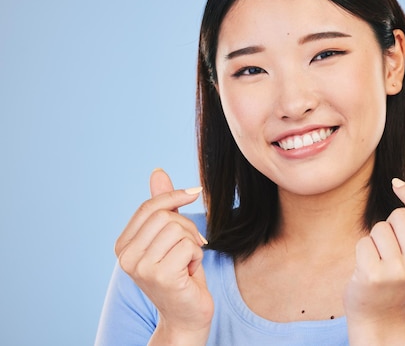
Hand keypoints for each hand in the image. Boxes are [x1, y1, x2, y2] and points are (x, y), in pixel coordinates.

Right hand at [115, 169, 212, 344]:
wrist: (186, 316)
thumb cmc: (180, 274)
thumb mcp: (169, 237)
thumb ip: (162, 207)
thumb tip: (158, 172)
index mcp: (122, 246)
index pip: (148, 207)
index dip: (173, 196)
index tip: (194, 192)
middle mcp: (125, 257)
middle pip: (165, 216)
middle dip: (187, 226)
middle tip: (192, 245)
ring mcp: (141, 268)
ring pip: (178, 229)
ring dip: (192, 243)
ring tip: (188, 261)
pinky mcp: (161, 276)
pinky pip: (189, 245)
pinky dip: (197, 256)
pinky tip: (190, 271)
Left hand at [344, 173, 404, 344]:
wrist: (381, 314)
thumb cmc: (399, 273)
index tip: (396, 183)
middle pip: (399, 216)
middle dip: (391, 226)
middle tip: (392, 252)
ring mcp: (399, 271)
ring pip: (380, 228)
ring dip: (376, 240)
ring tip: (381, 261)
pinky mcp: (374, 275)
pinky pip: (364, 242)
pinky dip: (363, 251)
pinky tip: (368, 269)